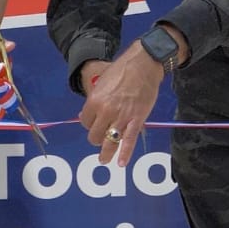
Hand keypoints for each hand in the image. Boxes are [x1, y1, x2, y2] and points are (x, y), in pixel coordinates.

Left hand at [78, 43, 164, 166]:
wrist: (143, 65)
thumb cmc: (122, 70)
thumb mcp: (102, 82)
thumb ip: (95, 99)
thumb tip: (88, 113)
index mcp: (95, 101)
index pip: (85, 121)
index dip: (89, 124)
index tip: (94, 124)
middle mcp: (105, 111)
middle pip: (94, 134)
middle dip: (96, 138)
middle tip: (101, 137)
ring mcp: (121, 117)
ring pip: (109, 142)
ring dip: (105, 153)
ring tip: (104, 160)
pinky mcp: (136, 120)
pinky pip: (129, 141)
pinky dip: (125, 153)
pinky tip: (121, 163)